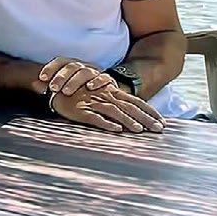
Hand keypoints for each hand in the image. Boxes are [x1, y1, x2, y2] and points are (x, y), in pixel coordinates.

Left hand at [38, 57, 115, 96]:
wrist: (100, 90)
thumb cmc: (76, 88)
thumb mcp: (62, 85)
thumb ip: (48, 85)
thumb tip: (34, 85)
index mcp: (70, 64)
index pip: (59, 61)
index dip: (50, 68)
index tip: (42, 78)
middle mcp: (81, 65)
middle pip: (70, 67)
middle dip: (60, 77)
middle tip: (53, 88)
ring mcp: (94, 71)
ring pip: (85, 72)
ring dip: (74, 81)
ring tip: (66, 92)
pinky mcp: (107, 79)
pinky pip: (103, 77)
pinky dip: (97, 81)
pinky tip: (90, 87)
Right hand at [48, 81, 164, 133]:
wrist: (54, 85)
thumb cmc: (78, 91)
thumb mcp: (98, 92)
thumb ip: (114, 102)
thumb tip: (130, 114)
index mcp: (111, 91)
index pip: (135, 101)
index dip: (149, 111)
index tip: (162, 121)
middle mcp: (105, 95)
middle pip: (129, 107)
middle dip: (145, 118)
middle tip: (159, 128)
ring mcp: (93, 102)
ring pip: (114, 112)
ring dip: (127, 121)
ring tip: (139, 130)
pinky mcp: (80, 110)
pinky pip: (94, 117)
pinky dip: (105, 123)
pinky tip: (116, 129)